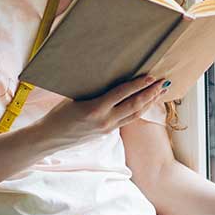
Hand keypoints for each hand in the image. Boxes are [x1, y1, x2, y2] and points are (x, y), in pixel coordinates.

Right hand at [34, 75, 165, 149]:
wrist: (50, 138)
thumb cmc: (58, 114)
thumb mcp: (75, 97)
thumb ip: (94, 90)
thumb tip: (111, 77)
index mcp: (95, 109)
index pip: (122, 94)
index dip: (138, 85)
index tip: (151, 77)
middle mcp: (105, 120)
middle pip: (134, 105)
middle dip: (151, 93)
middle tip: (164, 82)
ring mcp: (108, 128)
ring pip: (134, 114)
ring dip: (149, 102)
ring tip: (160, 92)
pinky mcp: (108, 132)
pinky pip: (128, 120)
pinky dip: (139, 110)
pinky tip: (145, 104)